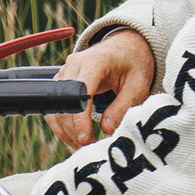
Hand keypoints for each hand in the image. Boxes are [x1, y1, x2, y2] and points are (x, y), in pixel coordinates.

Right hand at [47, 27, 155, 149]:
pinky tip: (75, 137)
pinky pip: (55, 108)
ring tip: (83, 145)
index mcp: (95, 61)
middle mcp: (73, 65)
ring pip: (55, 108)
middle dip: (73, 129)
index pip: (79, 92)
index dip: (80, 117)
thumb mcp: (138, 84)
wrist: (126, 47)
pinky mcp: (61, 84)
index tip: (86, 137)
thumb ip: (123, 106)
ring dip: (66, 130)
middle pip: (64, 103)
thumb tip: (108, 129)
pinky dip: (62, 125)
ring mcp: (64, 74)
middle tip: (88, 146)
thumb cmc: (133, 63)